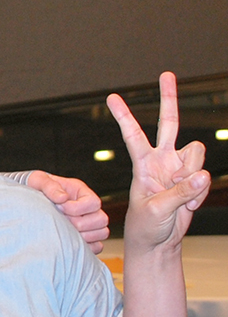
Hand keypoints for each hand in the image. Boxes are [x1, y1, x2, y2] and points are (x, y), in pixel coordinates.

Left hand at [27, 170, 109, 253]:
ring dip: (84, 235)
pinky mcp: (86, 236)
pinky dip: (86, 246)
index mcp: (81, 192)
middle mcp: (89, 208)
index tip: (60, 207)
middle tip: (62, 221)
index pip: (94, 202)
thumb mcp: (38, 180)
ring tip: (64, 231)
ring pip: (102, 233)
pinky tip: (70, 241)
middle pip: (101, 219)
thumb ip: (49, 186)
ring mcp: (89, 223)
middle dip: (80, 223)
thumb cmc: (35, 188)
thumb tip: (62, 197)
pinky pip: (96, 246)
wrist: (28, 200)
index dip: (77, 208)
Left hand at [108, 72, 209, 254]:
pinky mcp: (194, 179)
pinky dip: (199, 192)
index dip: (124, 116)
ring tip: (180, 197)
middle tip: (166, 74)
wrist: (158, 242)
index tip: (111, 97)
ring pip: (197, 153)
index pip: (132, 134)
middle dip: (169, 98)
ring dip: (192, 175)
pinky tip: (189, 205)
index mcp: (143, 163)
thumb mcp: (157, 210)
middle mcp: (162, 159)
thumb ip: (180, 192)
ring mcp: (179, 167)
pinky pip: (205, 176)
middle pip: (168, 122)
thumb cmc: (146, 225)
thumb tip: (202, 175)